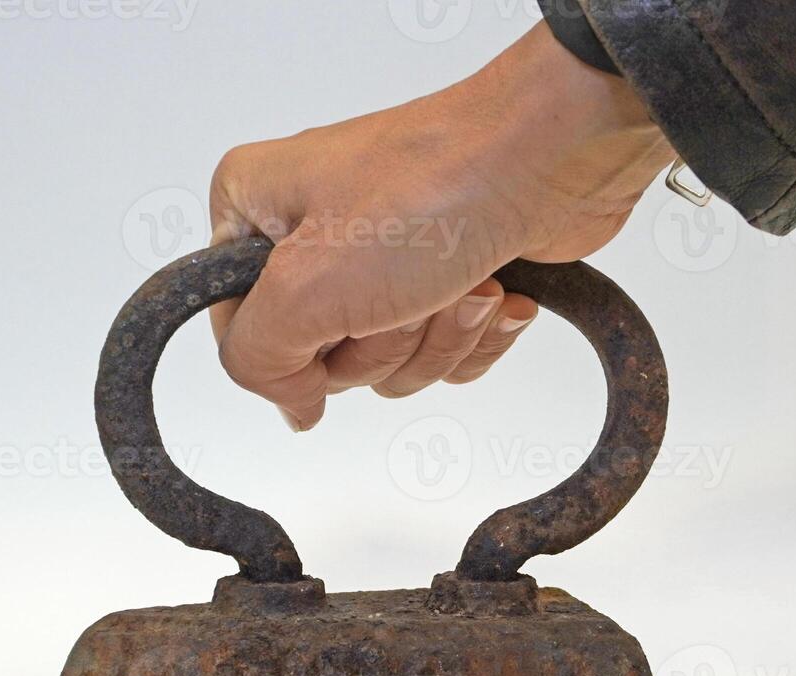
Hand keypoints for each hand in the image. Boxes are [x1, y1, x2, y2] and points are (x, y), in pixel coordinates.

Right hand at [208, 22, 675, 430]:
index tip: (333, 326)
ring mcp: (384, 251)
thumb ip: (258, 357)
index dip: (293, 353)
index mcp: (256, 209)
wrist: (555, 151)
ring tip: (465, 281)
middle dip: (383, 343)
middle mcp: (313, 228)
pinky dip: (477, 335)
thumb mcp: (305, 287)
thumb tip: (288, 403)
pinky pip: (444, 351)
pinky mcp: (447, 272)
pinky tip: (497, 287)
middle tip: (408, 291)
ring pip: (390, 362)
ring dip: (438, 338)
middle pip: (324, 358)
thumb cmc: (434, 188)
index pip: (240, 332)